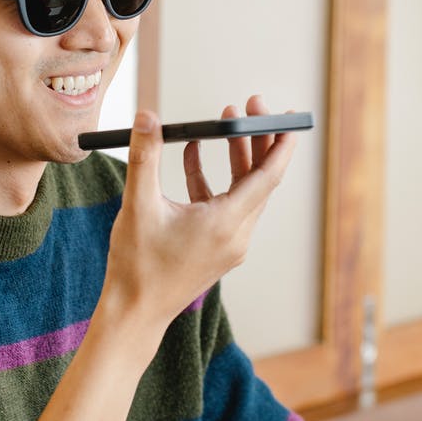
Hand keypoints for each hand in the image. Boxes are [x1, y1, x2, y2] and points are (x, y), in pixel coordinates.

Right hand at [99, 95, 295, 341]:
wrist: (135, 314)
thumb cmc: (136, 266)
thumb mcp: (138, 205)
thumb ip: (145, 156)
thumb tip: (147, 116)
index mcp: (225, 224)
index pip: (268, 177)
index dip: (280, 144)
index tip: (286, 116)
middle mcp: (236, 235)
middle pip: (260, 180)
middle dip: (256, 140)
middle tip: (248, 106)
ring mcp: (229, 244)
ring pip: (244, 192)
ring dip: (237, 157)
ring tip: (223, 122)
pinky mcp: (217, 249)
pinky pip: (226, 205)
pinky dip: (215, 180)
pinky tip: (192, 155)